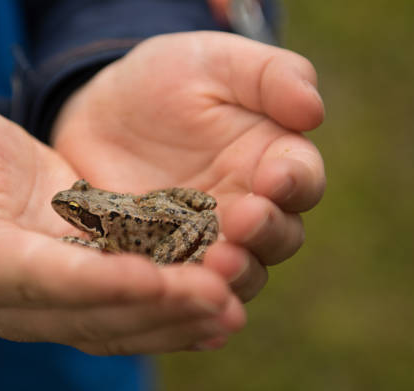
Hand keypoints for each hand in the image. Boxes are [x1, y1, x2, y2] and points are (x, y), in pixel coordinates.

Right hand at [0, 103, 243, 353]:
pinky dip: (175, 317)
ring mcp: (57, 304)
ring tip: (231, 309)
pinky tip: (219, 311)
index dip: (97, 282)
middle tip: (218, 296)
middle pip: (95, 315)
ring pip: (122, 325)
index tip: (154, 276)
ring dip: (178, 321)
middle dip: (157, 308)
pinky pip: (133, 315)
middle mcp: (22, 301)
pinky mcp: (88, 293)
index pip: (43, 281)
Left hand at [51, 32, 325, 300]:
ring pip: (236, 274)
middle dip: (265, 233)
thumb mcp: (214, 63)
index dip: (294, 181)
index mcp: (271, 161)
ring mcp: (205, 242)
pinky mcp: (163, 262)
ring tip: (215, 265)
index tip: (276, 176)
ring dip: (232, 274)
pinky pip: (181, 288)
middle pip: (277, 237)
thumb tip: (313, 110)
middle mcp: (246, 209)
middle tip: (243, 220)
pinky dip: (187, 301)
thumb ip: (269, 76)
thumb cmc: (165, 82)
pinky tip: (180, 304)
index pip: (300, 179)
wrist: (100, 113)